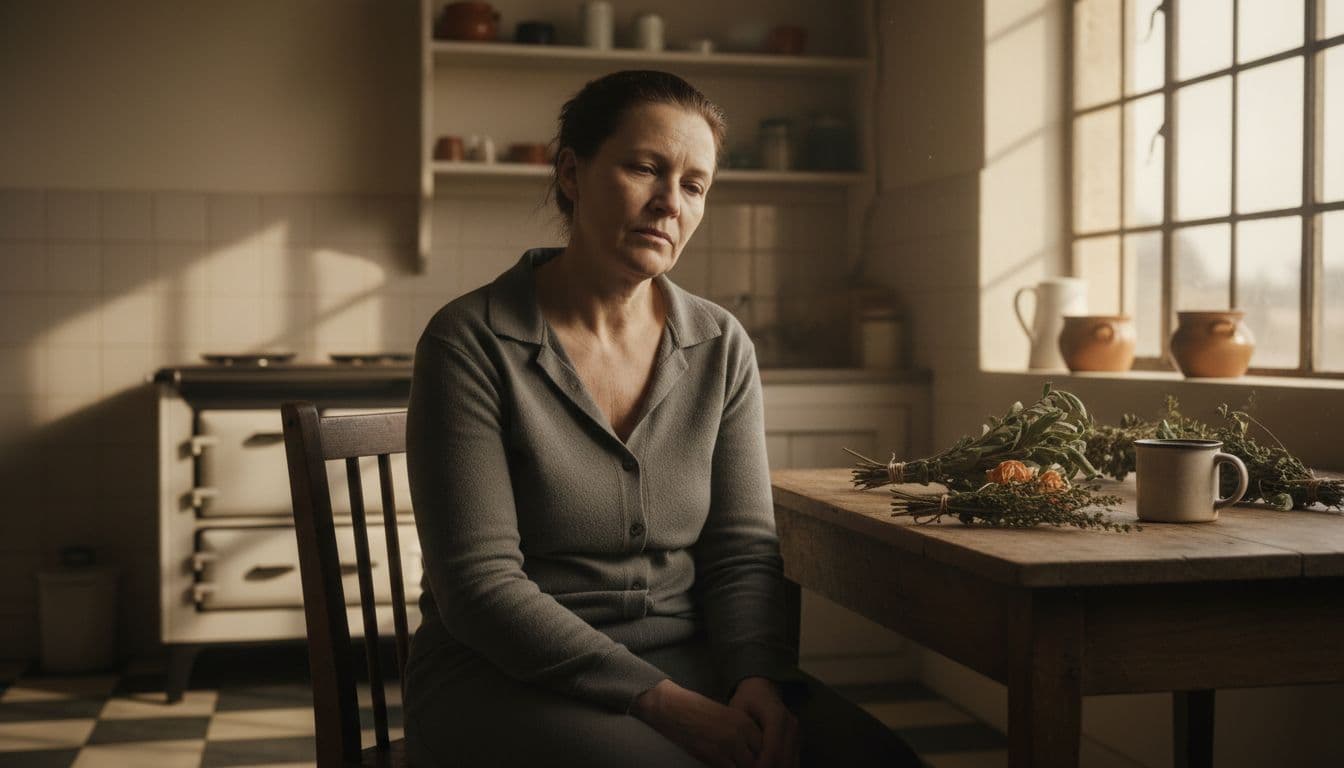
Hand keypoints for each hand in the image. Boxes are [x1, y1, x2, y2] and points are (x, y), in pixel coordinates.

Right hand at [632, 679, 763, 766]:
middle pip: (760, 759)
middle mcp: (740, 732)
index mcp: (745, 721)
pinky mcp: (715, 755)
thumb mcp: (727, 716)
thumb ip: (742, 732)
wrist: (674, 708)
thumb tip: (752, 751)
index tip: (759, 762)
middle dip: (756, 765)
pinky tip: (724, 767)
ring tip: (737, 766)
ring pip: (748, 767)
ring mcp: (728, 745)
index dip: (764, 758)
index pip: (766, 747)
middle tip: (750, 766)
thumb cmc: (697, 711)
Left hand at [728, 677, 798, 767]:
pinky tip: (764, 766)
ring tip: (755, 767)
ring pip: (791, 763)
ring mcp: (796, 734)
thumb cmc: (747, 700)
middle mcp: (791, 725)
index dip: (761, 765)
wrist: (763, 689)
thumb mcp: (738, 709)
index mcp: (776, 716)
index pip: (773, 749)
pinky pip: (793, 761)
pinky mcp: (797, 741)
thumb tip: (736, 754)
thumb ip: (739, 731)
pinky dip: (780, 767)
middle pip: (783, 760)